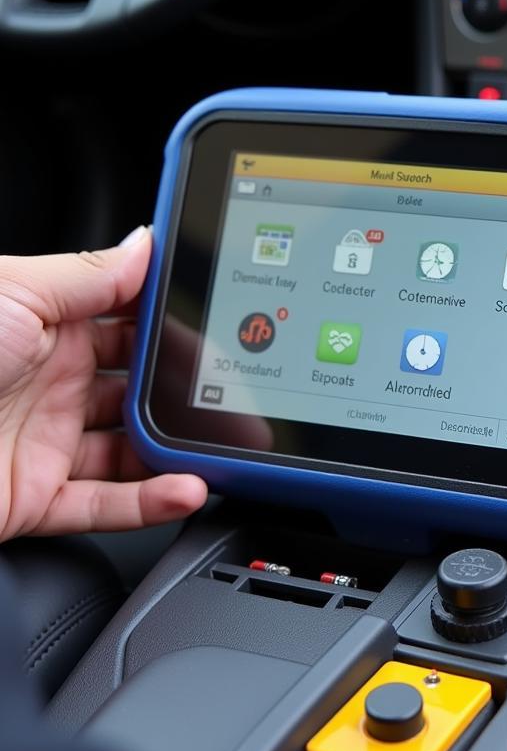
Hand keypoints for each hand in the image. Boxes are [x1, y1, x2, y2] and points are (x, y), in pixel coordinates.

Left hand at [0, 227, 206, 539]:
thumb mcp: (12, 291)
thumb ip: (88, 276)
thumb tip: (145, 245)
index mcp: (42, 326)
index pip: (127, 323)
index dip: (175, 325)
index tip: (223, 326)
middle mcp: (47, 383)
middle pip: (140, 388)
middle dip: (192, 390)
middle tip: (240, 390)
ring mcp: (44, 442)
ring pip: (134, 449)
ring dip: (184, 449)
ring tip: (229, 443)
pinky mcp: (33, 499)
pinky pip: (107, 504)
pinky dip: (152, 502)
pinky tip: (186, 487)